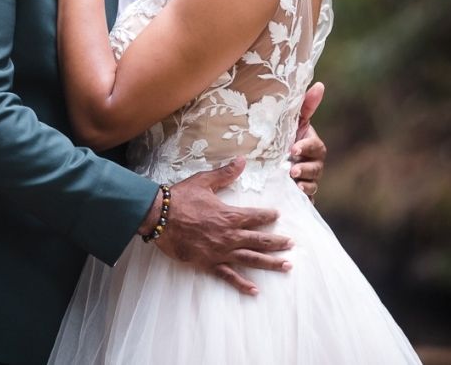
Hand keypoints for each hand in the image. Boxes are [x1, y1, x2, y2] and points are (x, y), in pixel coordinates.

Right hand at [156, 159, 290, 294]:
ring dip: (270, 263)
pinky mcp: (209, 263)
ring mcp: (221, 251)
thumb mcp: (204, 181)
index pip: (255, 216)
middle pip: (260, 240)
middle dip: (277, 242)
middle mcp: (230, 235)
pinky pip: (229, 276)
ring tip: (286, 266)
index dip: (268, 215)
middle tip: (291, 244)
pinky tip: (255, 290)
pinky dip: (242, 284)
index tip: (277, 215)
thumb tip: (242, 160)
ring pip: (251, 259)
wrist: (159, 217)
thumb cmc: (180, 198)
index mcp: (229, 215)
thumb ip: (225, 173)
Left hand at [290, 81, 326, 201]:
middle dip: (305, 169)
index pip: (315, 146)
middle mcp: (314, 164)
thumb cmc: (285, 138)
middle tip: (292, 170)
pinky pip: (307, 200)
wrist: (271, 161)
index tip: (293, 148)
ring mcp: (309, 180)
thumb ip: (306, 105)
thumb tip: (319, 84)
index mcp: (312, 146)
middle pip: (316, 168)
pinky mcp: (301, 195)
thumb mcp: (294, 121)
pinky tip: (294, 197)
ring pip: (312, 185)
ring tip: (293, 184)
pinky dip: (302, 199)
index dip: (306, 147)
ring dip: (304, 185)